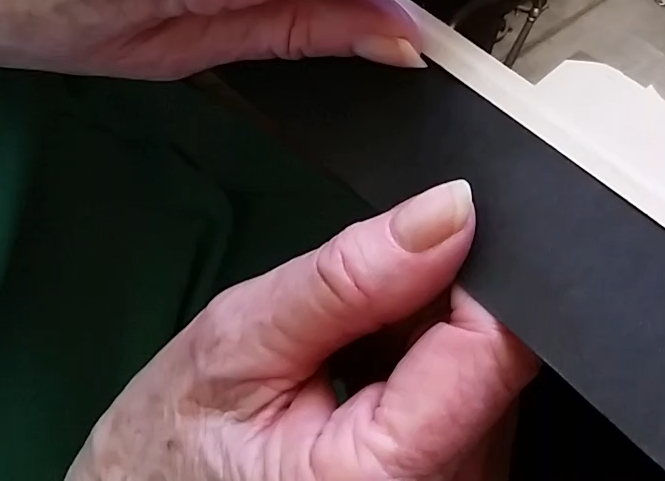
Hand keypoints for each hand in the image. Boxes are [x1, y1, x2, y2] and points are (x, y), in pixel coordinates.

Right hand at [71, 181, 537, 480]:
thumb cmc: (168, 452)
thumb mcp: (236, 343)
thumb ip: (347, 278)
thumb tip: (448, 210)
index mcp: (388, 476)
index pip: (494, 344)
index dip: (467, 271)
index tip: (416, 240)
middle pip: (495, 356)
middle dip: (435, 306)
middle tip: (343, 323)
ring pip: (486, 373)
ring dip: (428, 340)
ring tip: (343, 358)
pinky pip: (471, 401)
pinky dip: (424, 373)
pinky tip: (361, 383)